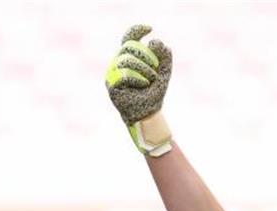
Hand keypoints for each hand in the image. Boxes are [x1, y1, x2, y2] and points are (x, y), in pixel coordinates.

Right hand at [105, 24, 173, 155]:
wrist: (149, 115)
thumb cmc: (154, 94)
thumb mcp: (164, 73)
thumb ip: (164, 57)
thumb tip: (156, 42)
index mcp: (129, 58)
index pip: (129, 38)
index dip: (137, 30)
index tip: (150, 29)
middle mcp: (118, 64)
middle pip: (129, 47)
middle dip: (146, 56)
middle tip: (155, 68)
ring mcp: (112, 75)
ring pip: (125, 60)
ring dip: (143, 69)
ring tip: (150, 79)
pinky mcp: (111, 87)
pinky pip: (123, 75)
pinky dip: (137, 79)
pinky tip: (143, 85)